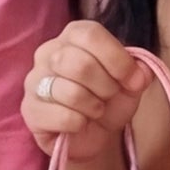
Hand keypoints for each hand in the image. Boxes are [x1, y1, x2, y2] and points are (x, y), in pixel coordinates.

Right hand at [20, 18, 150, 169]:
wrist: (91, 134)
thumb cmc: (107, 100)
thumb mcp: (131, 84)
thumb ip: (139, 72)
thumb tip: (140, 73)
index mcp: (72, 36)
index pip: (90, 34)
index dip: (117, 59)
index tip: (133, 80)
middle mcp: (48, 52)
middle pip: (79, 63)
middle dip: (106, 87)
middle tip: (109, 96)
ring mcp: (34, 81)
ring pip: (71, 92)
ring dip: (94, 107)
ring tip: (95, 110)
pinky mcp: (30, 109)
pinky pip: (63, 116)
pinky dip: (80, 124)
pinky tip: (79, 123)